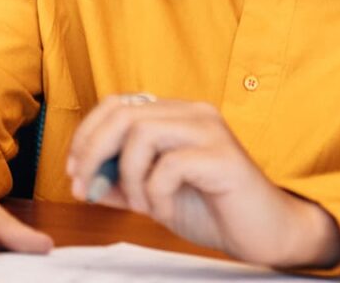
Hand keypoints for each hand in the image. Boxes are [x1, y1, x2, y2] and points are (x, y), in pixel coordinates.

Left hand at [64, 95, 339, 268]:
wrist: (266, 233)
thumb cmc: (214, 209)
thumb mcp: (153, 194)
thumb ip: (120, 182)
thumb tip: (83, 179)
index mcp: (175, 114)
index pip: (117, 104)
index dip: (86, 135)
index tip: (73, 172)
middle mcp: (193, 113)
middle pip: (123, 114)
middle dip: (93, 153)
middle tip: (86, 189)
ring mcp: (210, 131)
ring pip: (141, 134)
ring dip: (129, 177)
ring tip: (142, 206)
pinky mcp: (223, 157)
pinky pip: (169, 167)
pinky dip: (156, 195)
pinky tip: (166, 212)